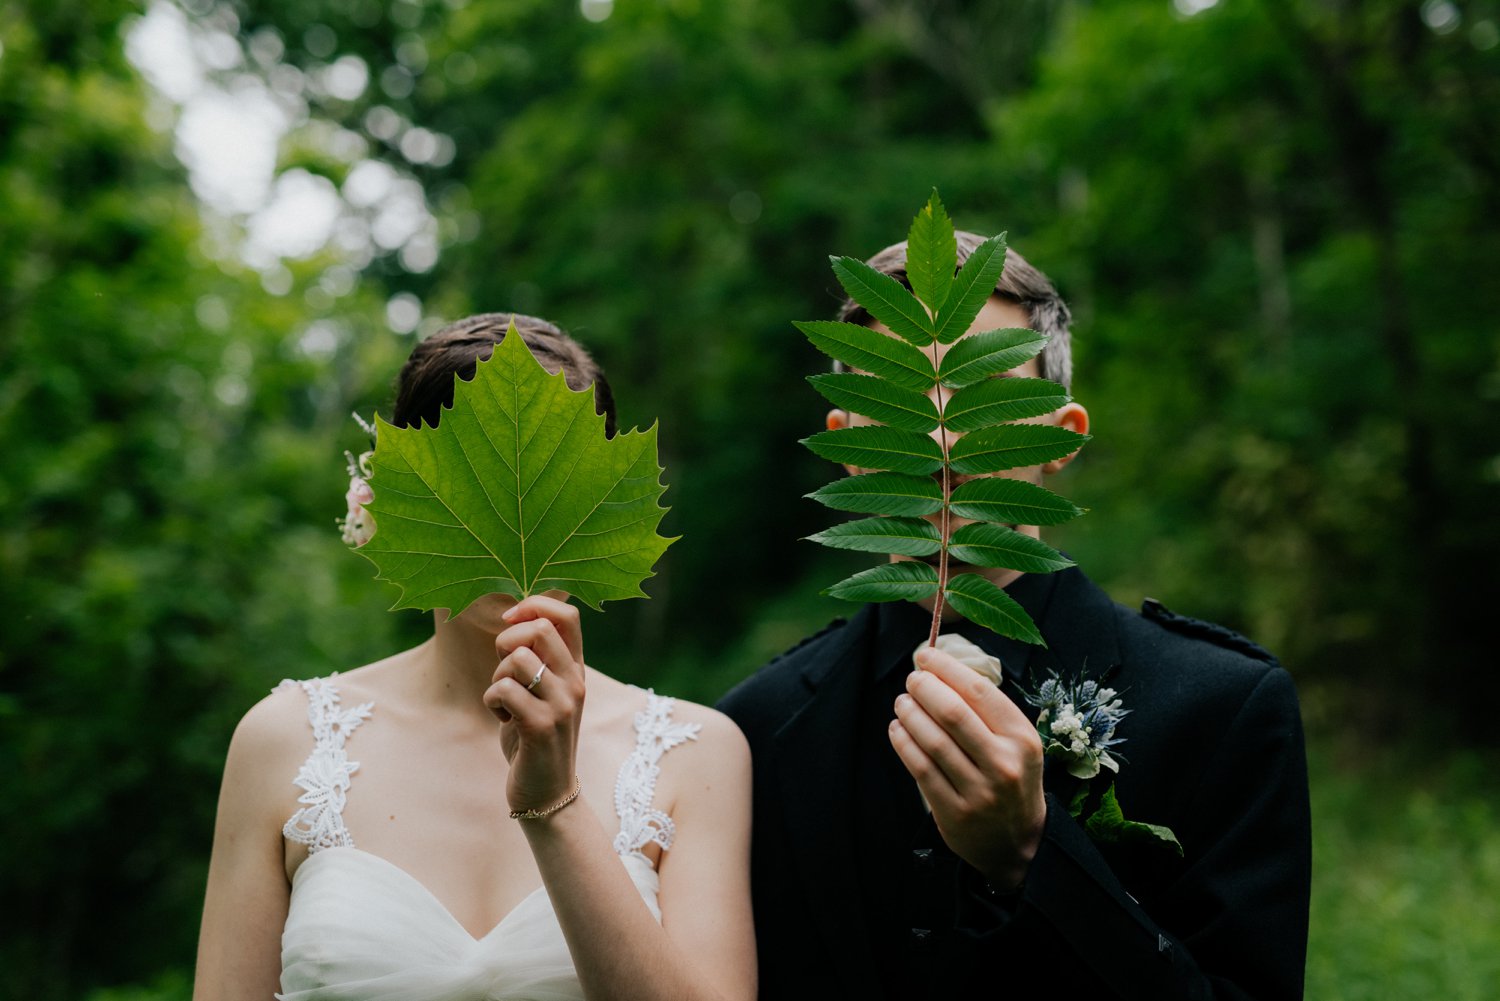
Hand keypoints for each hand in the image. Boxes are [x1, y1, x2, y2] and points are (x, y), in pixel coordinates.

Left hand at [483, 595, 586, 815]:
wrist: (548, 793)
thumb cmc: (535, 736)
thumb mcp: (543, 692)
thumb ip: (537, 658)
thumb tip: (516, 619)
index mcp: (576, 669)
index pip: (568, 614)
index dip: (534, 605)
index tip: (510, 619)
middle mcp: (575, 682)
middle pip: (539, 629)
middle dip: (507, 642)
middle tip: (505, 671)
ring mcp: (562, 704)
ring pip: (517, 660)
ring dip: (498, 678)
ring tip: (505, 701)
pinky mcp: (541, 726)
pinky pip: (503, 690)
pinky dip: (492, 702)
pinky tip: (504, 720)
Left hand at [889, 646, 1045, 889]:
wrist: (1018, 844)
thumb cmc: (1012, 779)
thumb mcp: (1017, 742)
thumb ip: (987, 710)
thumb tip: (942, 670)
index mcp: (1021, 738)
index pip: (979, 691)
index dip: (947, 668)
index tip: (926, 656)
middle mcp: (1003, 763)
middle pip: (952, 712)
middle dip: (924, 688)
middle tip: (911, 680)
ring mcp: (979, 791)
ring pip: (932, 741)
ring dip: (909, 714)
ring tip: (901, 703)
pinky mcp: (954, 812)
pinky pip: (920, 769)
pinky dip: (903, 743)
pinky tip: (897, 729)